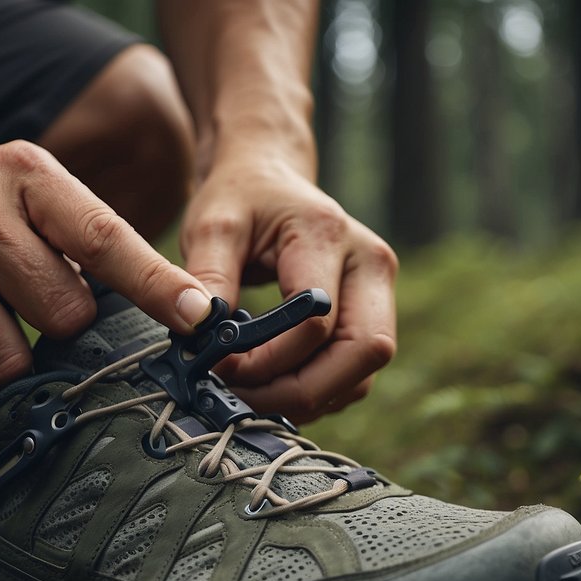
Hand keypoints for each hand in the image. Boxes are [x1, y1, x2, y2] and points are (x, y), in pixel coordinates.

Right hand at [0, 140, 212, 421]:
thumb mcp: (7, 189)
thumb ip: (72, 239)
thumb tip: (156, 314)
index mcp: (21, 175)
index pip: (104, 238)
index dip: (155, 285)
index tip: (199, 319)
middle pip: (62, 320)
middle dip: (54, 335)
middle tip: (20, 315)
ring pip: (6, 366)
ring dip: (2, 370)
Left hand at [180, 155, 397, 422]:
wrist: (269, 179)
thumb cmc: (240, 200)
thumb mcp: (212, 227)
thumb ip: (206, 278)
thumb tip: (200, 335)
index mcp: (329, 236)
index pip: (316, 321)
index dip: (268, 360)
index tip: (219, 367)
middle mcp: (371, 265)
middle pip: (362, 352)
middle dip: (300, 391)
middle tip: (242, 400)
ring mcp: (379, 293)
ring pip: (363, 373)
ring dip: (309, 398)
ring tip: (253, 398)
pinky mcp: (373, 317)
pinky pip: (355, 376)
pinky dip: (318, 393)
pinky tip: (274, 388)